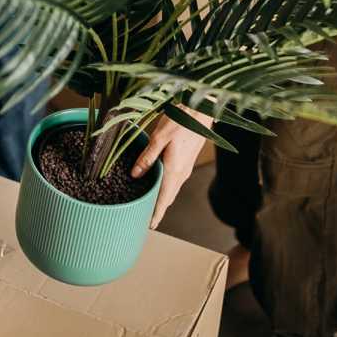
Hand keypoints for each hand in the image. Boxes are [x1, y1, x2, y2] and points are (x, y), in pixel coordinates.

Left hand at [131, 112, 212, 229]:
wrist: (201, 110)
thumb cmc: (181, 120)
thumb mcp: (158, 137)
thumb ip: (147, 157)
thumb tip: (135, 175)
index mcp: (174, 170)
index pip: (164, 199)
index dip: (157, 214)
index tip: (150, 226)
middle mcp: (182, 173)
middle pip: (169, 197)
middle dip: (158, 209)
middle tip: (146, 218)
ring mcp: (186, 167)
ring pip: (173, 189)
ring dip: (163, 199)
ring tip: (151, 203)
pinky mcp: (187, 161)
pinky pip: (176, 180)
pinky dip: (167, 188)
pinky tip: (160, 183)